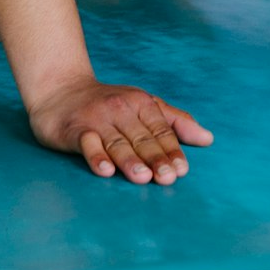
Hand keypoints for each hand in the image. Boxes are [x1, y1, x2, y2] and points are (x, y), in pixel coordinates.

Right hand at [27, 76, 212, 183]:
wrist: (61, 91)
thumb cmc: (109, 104)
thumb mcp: (143, 106)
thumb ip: (174, 122)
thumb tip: (208, 139)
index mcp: (140, 103)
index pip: (160, 129)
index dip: (171, 150)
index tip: (182, 170)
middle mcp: (120, 109)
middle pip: (141, 138)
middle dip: (155, 158)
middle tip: (168, 178)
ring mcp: (97, 120)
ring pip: (117, 143)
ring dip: (130, 160)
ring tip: (143, 177)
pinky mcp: (75, 130)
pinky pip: (87, 144)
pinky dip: (96, 156)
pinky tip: (105, 170)